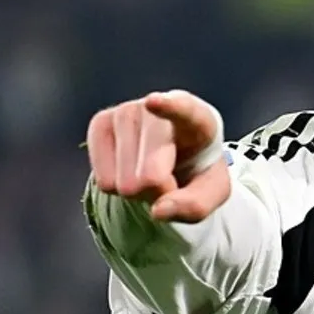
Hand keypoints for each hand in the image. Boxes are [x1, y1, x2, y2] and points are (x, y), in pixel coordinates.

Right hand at [86, 89, 229, 222]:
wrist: (174, 158)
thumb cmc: (196, 170)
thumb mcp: (212, 193)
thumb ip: (195, 205)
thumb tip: (158, 211)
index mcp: (199, 118)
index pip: (185, 111)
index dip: (169, 107)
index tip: (153, 102)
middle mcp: (159, 106)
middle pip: (150, 175)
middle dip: (159, 192)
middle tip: (170, 180)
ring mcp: (126, 111)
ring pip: (123, 182)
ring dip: (138, 191)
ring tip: (151, 171)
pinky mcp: (101, 123)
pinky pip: (103, 180)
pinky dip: (117, 187)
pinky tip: (131, 169)